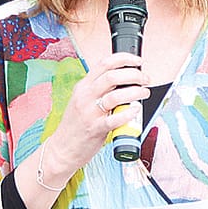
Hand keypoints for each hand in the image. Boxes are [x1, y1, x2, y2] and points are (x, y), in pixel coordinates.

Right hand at [42, 49, 150, 178]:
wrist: (62, 149)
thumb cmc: (76, 126)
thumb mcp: (82, 101)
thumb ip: (99, 91)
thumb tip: (124, 82)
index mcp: (83, 87)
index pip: (104, 63)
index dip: (124, 59)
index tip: (138, 61)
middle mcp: (85, 96)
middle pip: (112, 76)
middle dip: (134, 74)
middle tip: (145, 79)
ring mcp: (89, 113)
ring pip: (116, 95)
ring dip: (135, 92)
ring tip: (144, 92)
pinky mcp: (95, 129)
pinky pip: (114, 119)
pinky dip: (128, 113)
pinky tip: (136, 110)